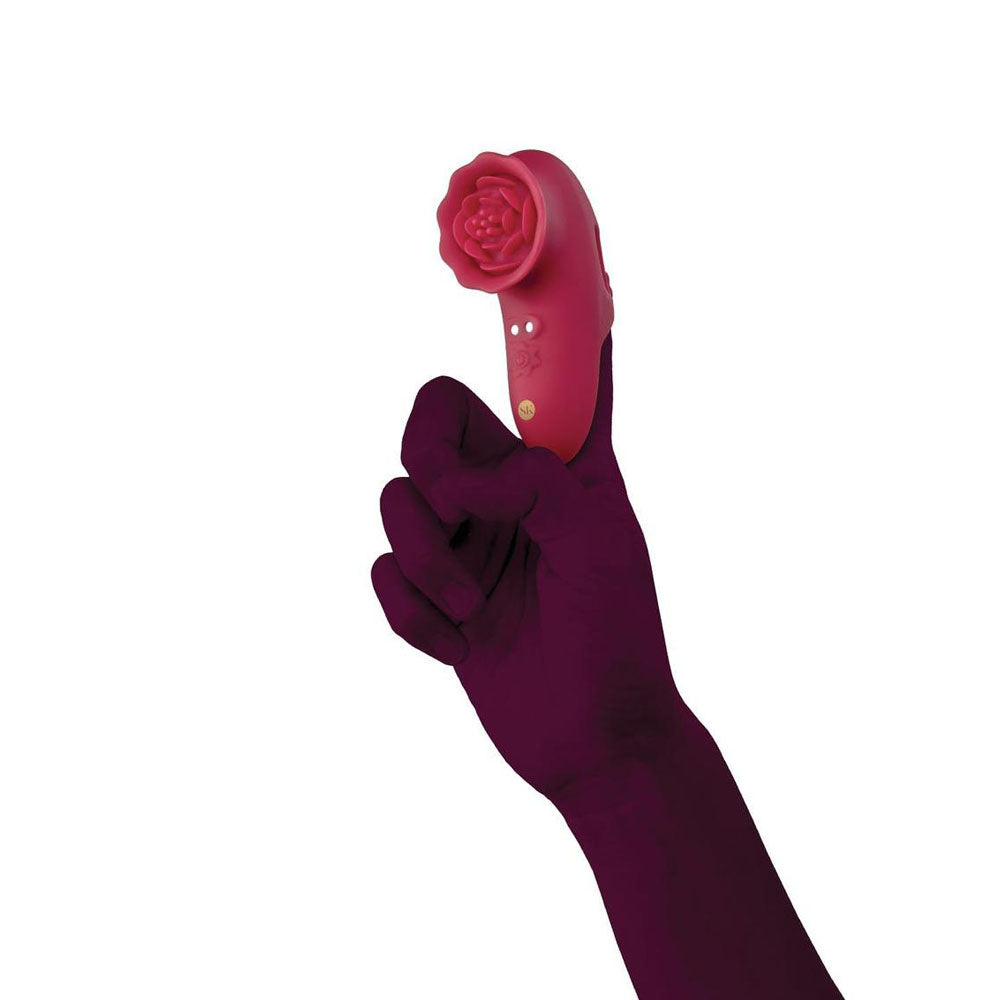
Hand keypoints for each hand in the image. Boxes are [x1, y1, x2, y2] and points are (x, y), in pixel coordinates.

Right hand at [372, 337, 679, 807]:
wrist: (596, 741)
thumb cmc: (617, 635)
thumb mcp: (596, 537)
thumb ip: (530, 481)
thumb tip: (451, 482)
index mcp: (561, 469)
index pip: (549, 382)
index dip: (546, 326)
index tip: (535, 274)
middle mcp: (506, 496)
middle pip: (429, 424)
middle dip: (428, 463)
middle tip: (453, 507)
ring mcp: (466, 547)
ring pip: (394, 504)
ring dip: (425, 563)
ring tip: (470, 611)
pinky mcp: (433, 599)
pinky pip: (383, 576)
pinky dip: (412, 614)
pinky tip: (458, 646)